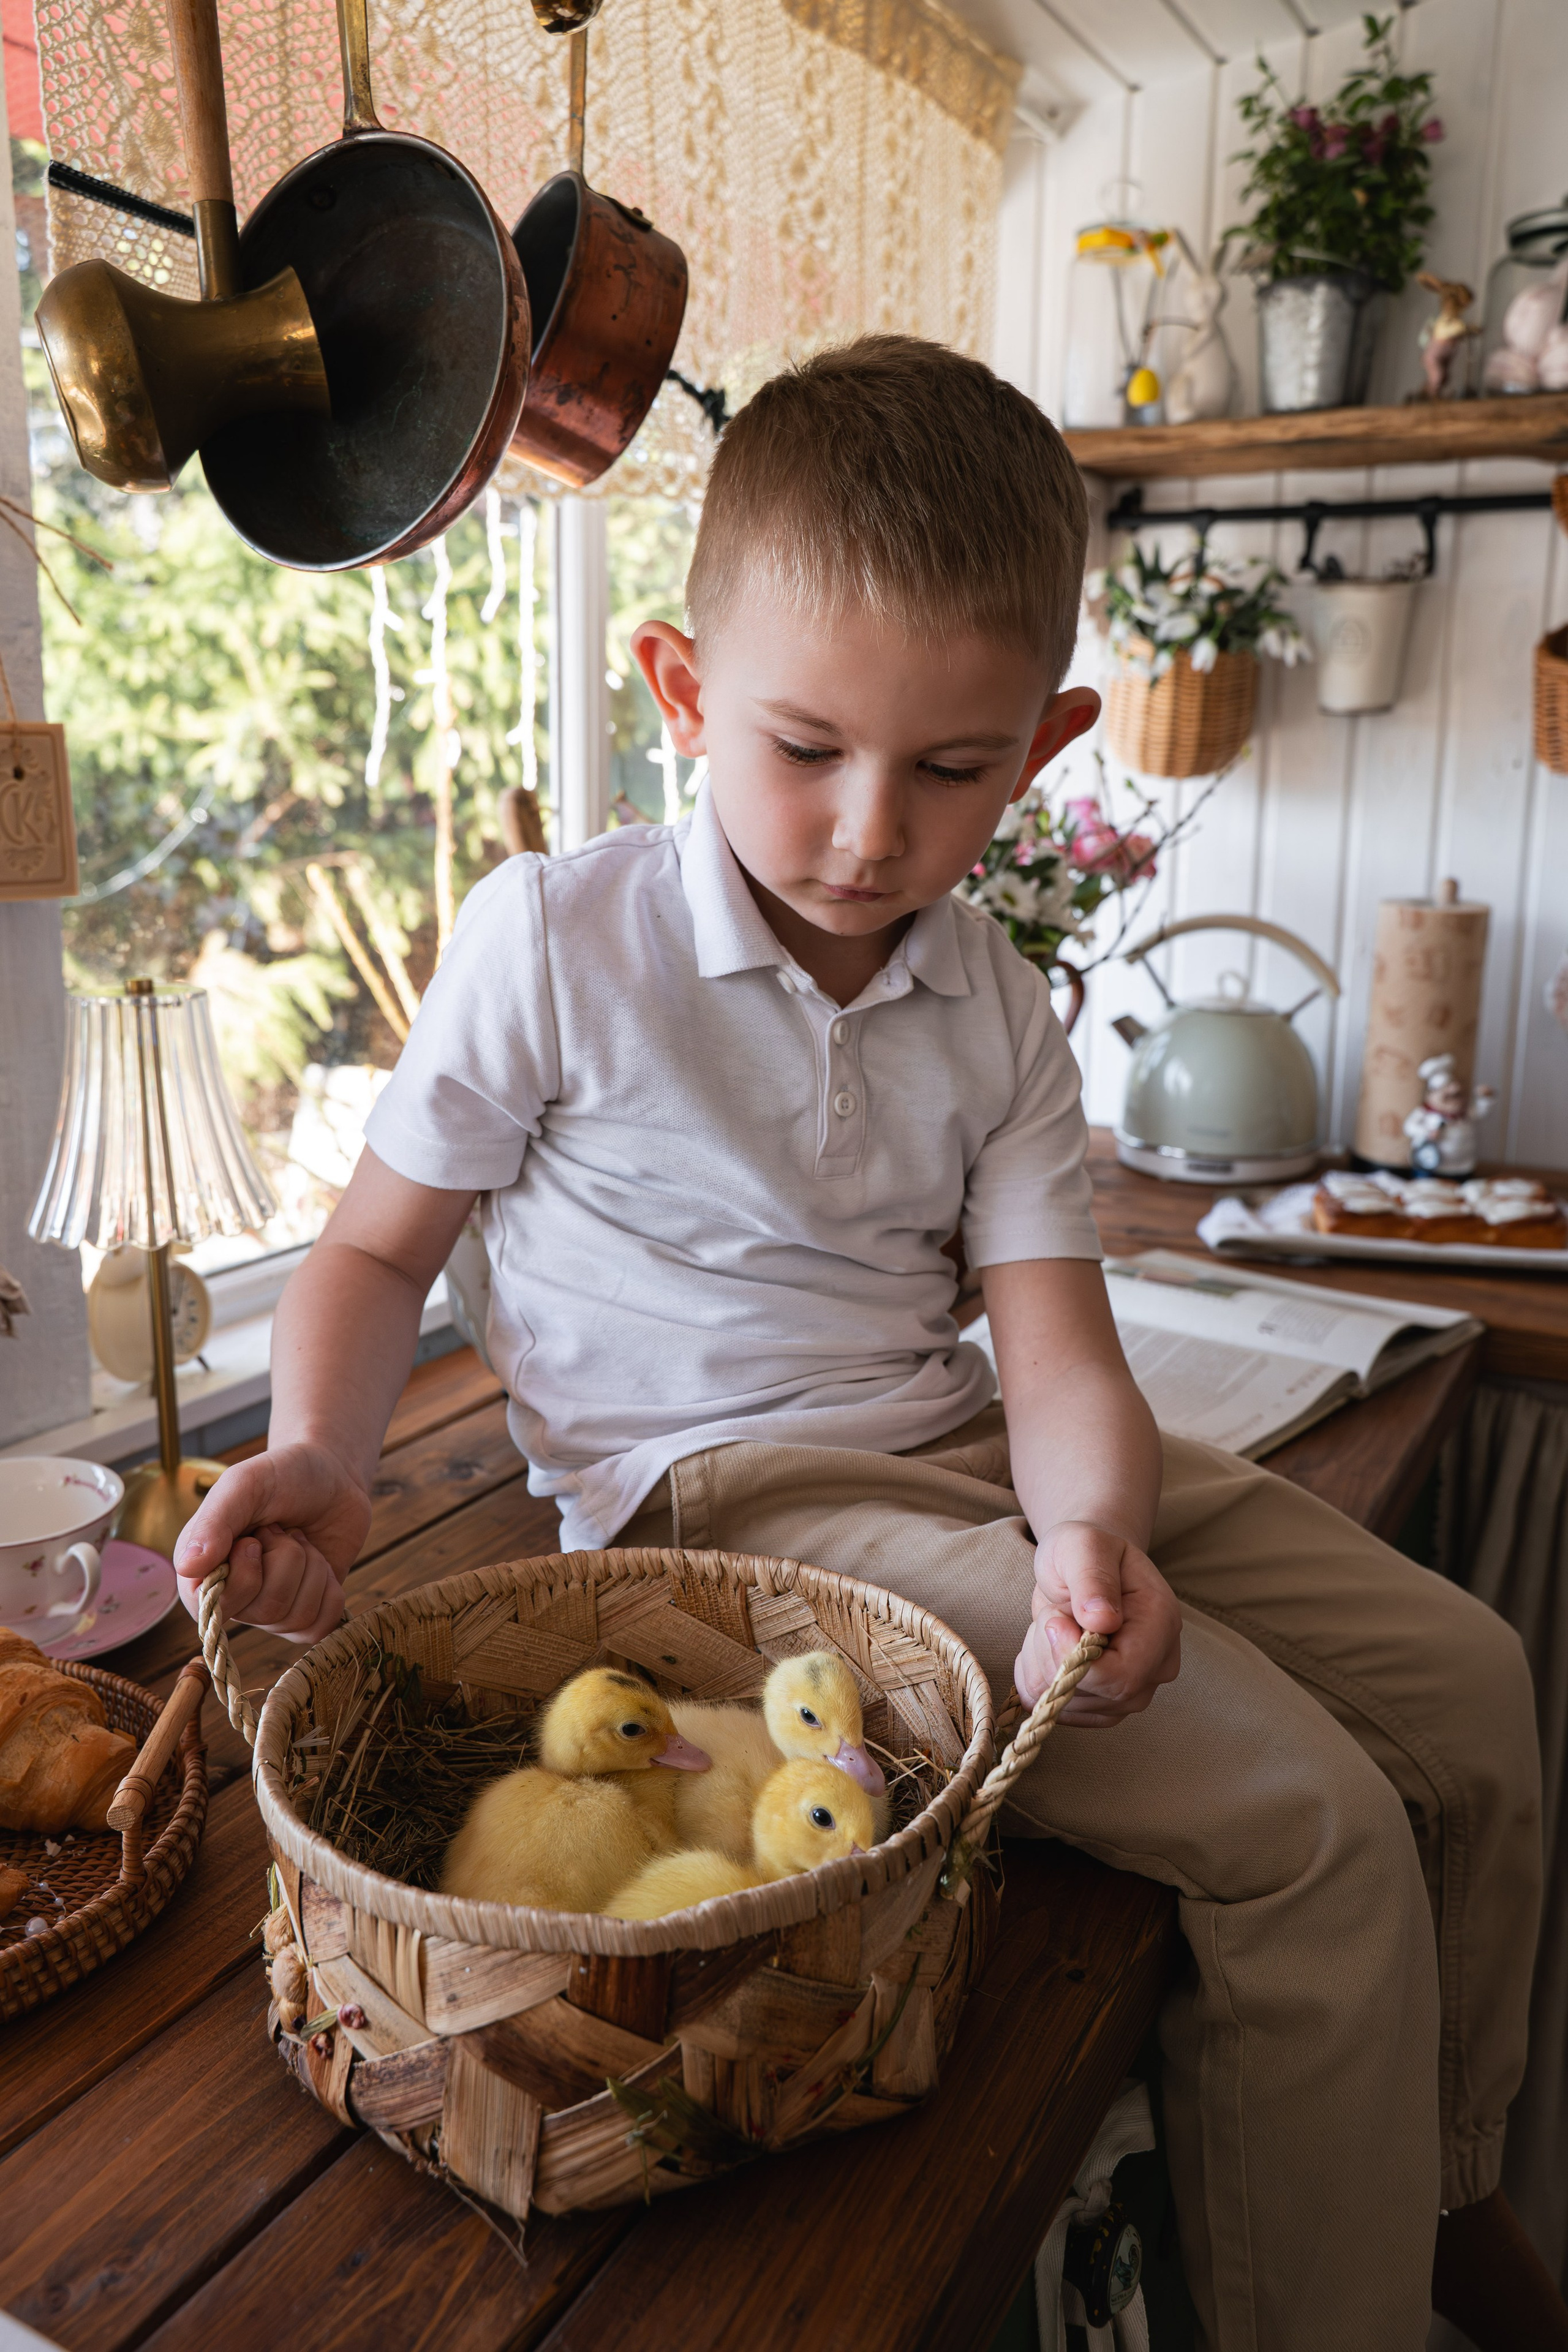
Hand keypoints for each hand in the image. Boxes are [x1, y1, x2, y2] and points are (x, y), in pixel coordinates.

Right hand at [172, 1441, 371, 1643]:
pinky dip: (331, 1589)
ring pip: (297, 1617)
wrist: (332, 1473)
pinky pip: (320, 1627)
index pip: (214, 1607)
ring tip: (300, 1539)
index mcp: (202, 1571)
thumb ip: (214, 1522)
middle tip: (281, 1530)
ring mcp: (271, 1609)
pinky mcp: (305, 1613)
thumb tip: (187, 1568)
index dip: (245, 1572)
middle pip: (266, 1610)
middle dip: (287, 1559)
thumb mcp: (245, 1485)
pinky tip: (320, 1561)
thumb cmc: (282, 1475)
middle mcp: (233, 1597)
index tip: (253, 1538)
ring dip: (312, 1568)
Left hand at [1013, 1520, 1180, 1726]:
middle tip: (1054, 1612)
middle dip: (1052, 1653)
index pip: (1120, 1676)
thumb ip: (1093, 1579)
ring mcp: (1132, 1694)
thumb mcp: (1084, 1547)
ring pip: (1065, 1703)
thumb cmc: (1086, 1552)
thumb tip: (1101, 1620)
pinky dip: (1037, 1675)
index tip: (1052, 1620)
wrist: (1087, 1566)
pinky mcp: (1103, 1707)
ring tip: (1056, 1623)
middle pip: (1091, 1693)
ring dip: (1041, 1660)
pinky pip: (1053, 1708)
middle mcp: (1156, 1668)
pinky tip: (1049, 1644)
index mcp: (1161, 1625)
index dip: (1073, 1658)